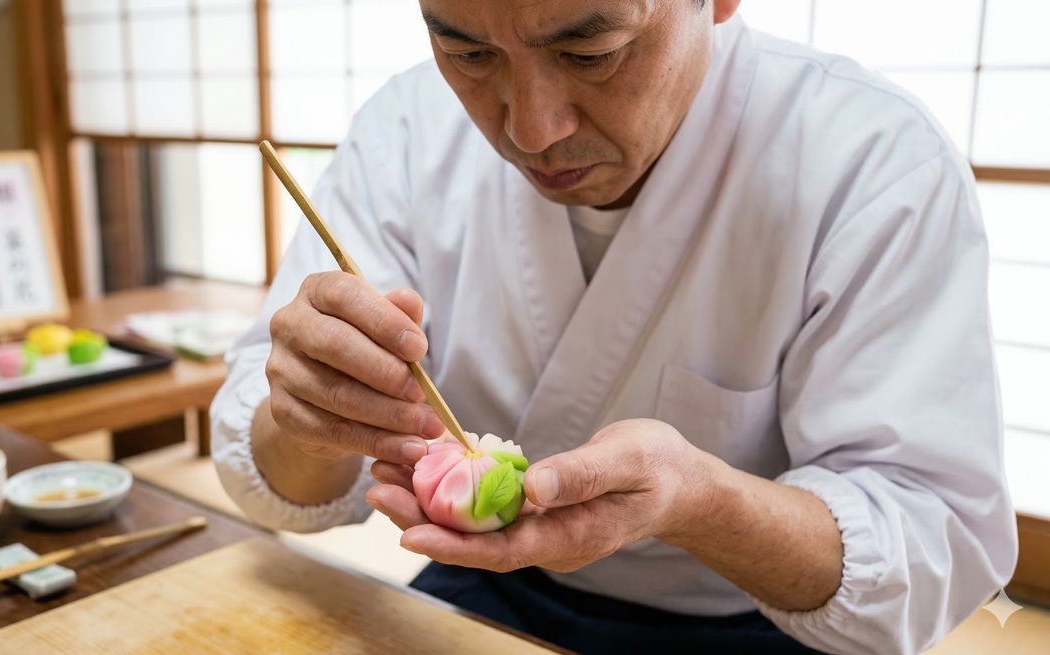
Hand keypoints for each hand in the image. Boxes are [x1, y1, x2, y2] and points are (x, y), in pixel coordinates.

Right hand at [264, 272, 443, 465]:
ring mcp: (281, 369)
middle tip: (422, 394)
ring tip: (425, 427)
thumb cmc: (365, 348)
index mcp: (316, 291)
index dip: (383, 321)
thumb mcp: (386, 327)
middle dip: (385, 372)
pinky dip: (375, 442)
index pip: (344, 296)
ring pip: (336, 393)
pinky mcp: (283, 411)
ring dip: (388, 414)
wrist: (327, 396)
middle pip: (334, 345)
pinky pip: (332, 430)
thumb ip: (399, 314)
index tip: (419, 348)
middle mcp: (290, 324)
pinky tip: (406, 448)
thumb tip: (410, 301)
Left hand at [367, 419, 713, 571]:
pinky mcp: (533, 508)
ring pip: (472, 522)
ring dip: (427, 500)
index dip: (453, 545)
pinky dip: (452, 486)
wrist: (680, 483)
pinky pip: (485, 504)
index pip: (501, 551)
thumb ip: (582, 475)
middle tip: (377, 487)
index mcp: (569, 537)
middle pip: (473, 539)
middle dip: (422, 518)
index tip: (409, 533)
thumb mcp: (629, 463)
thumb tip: (532, 486)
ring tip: (385, 472)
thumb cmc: (659, 471)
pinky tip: (422, 463)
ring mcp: (538, 526)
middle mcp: (546, 540)